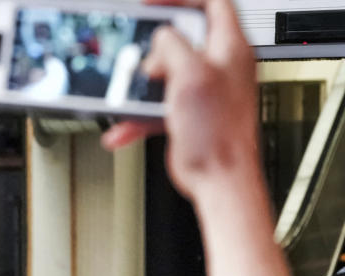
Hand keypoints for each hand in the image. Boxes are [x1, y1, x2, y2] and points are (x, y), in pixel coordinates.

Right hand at [102, 0, 257, 201]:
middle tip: (141, 61)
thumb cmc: (218, 133)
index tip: (151, 4)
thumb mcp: (191, 75)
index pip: (211, 3)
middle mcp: (218, 67)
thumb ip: (174, 46)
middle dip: (154, 51)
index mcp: (229, 48)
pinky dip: (138, 117)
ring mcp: (202, 91)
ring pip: (164, 75)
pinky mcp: (187, 115)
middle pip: (181, 40)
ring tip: (131, 98)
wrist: (219, 179)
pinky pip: (156, 106)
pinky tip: (124, 128)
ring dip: (141, 88)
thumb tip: (162, 37)